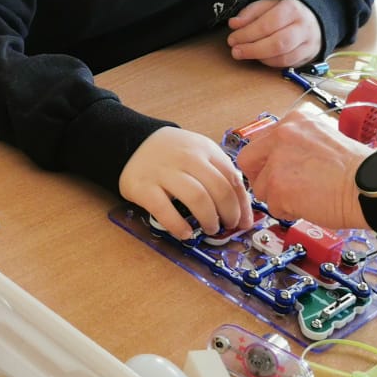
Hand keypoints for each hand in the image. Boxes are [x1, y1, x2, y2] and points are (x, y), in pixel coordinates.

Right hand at [119, 127, 254, 238]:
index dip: (242, 205)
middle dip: (229, 213)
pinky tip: (185, 233)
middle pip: (219, 190)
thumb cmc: (172, 154)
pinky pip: (165, 210)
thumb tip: (240, 206)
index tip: (244, 222)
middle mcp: (187, 158)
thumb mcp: (199, 152)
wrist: (132, 142)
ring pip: (197, 198)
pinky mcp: (143, 187)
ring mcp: (164, 172)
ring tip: (210, 229)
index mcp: (205, 149)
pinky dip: (178, 226)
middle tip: (228, 226)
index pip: (232, 179)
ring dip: (209, 219)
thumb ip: (218, 172)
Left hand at [226, 0, 322, 67]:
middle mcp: (303, 27)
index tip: (232, 39)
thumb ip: (251, 13)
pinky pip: (288, 65)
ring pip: (283, 57)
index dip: (247, 34)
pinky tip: (259, 58)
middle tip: (236, 51)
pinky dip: (271, 63)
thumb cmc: (286, 11)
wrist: (314, 18)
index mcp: (292, 9)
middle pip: (277, 44)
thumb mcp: (268, 4)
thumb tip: (234, 24)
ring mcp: (309, 44)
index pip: (267, 25)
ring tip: (245, 54)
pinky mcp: (309, 56)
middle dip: (253, 50)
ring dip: (260, 58)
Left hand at [235, 105, 367, 230]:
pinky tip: (310, 205)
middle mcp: (282, 134)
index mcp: (295, 120)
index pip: (262, 141)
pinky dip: (288, 211)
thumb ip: (298, 145)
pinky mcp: (277, 186)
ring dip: (279, 198)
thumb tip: (280, 161)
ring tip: (307, 197)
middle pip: (248, 160)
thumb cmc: (358, 169)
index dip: (268, 160)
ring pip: (260, 187)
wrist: (371, 185)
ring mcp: (277, 160)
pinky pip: (272, 206)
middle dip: (261, 178)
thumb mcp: (324, 139)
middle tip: (280, 189)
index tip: (278, 170)